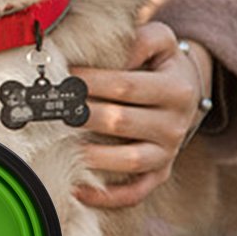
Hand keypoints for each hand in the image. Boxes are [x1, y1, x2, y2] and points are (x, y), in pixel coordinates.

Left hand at [69, 22, 211, 208]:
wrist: (187, 91)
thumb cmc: (160, 64)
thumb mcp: (160, 40)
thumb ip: (141, 39)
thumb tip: (116, 53)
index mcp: (176, 90)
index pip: (126, 86)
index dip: (90, 81)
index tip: (61, 76)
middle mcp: (175, 124)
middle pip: (120, 122)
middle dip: (81, 115)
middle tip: (50, 109)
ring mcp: (168, 153)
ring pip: (128, 160)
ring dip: (91, 154)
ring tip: (59, 144)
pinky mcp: (159, 173)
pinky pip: (135, 192)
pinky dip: (107, 196)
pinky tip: (77, 189)